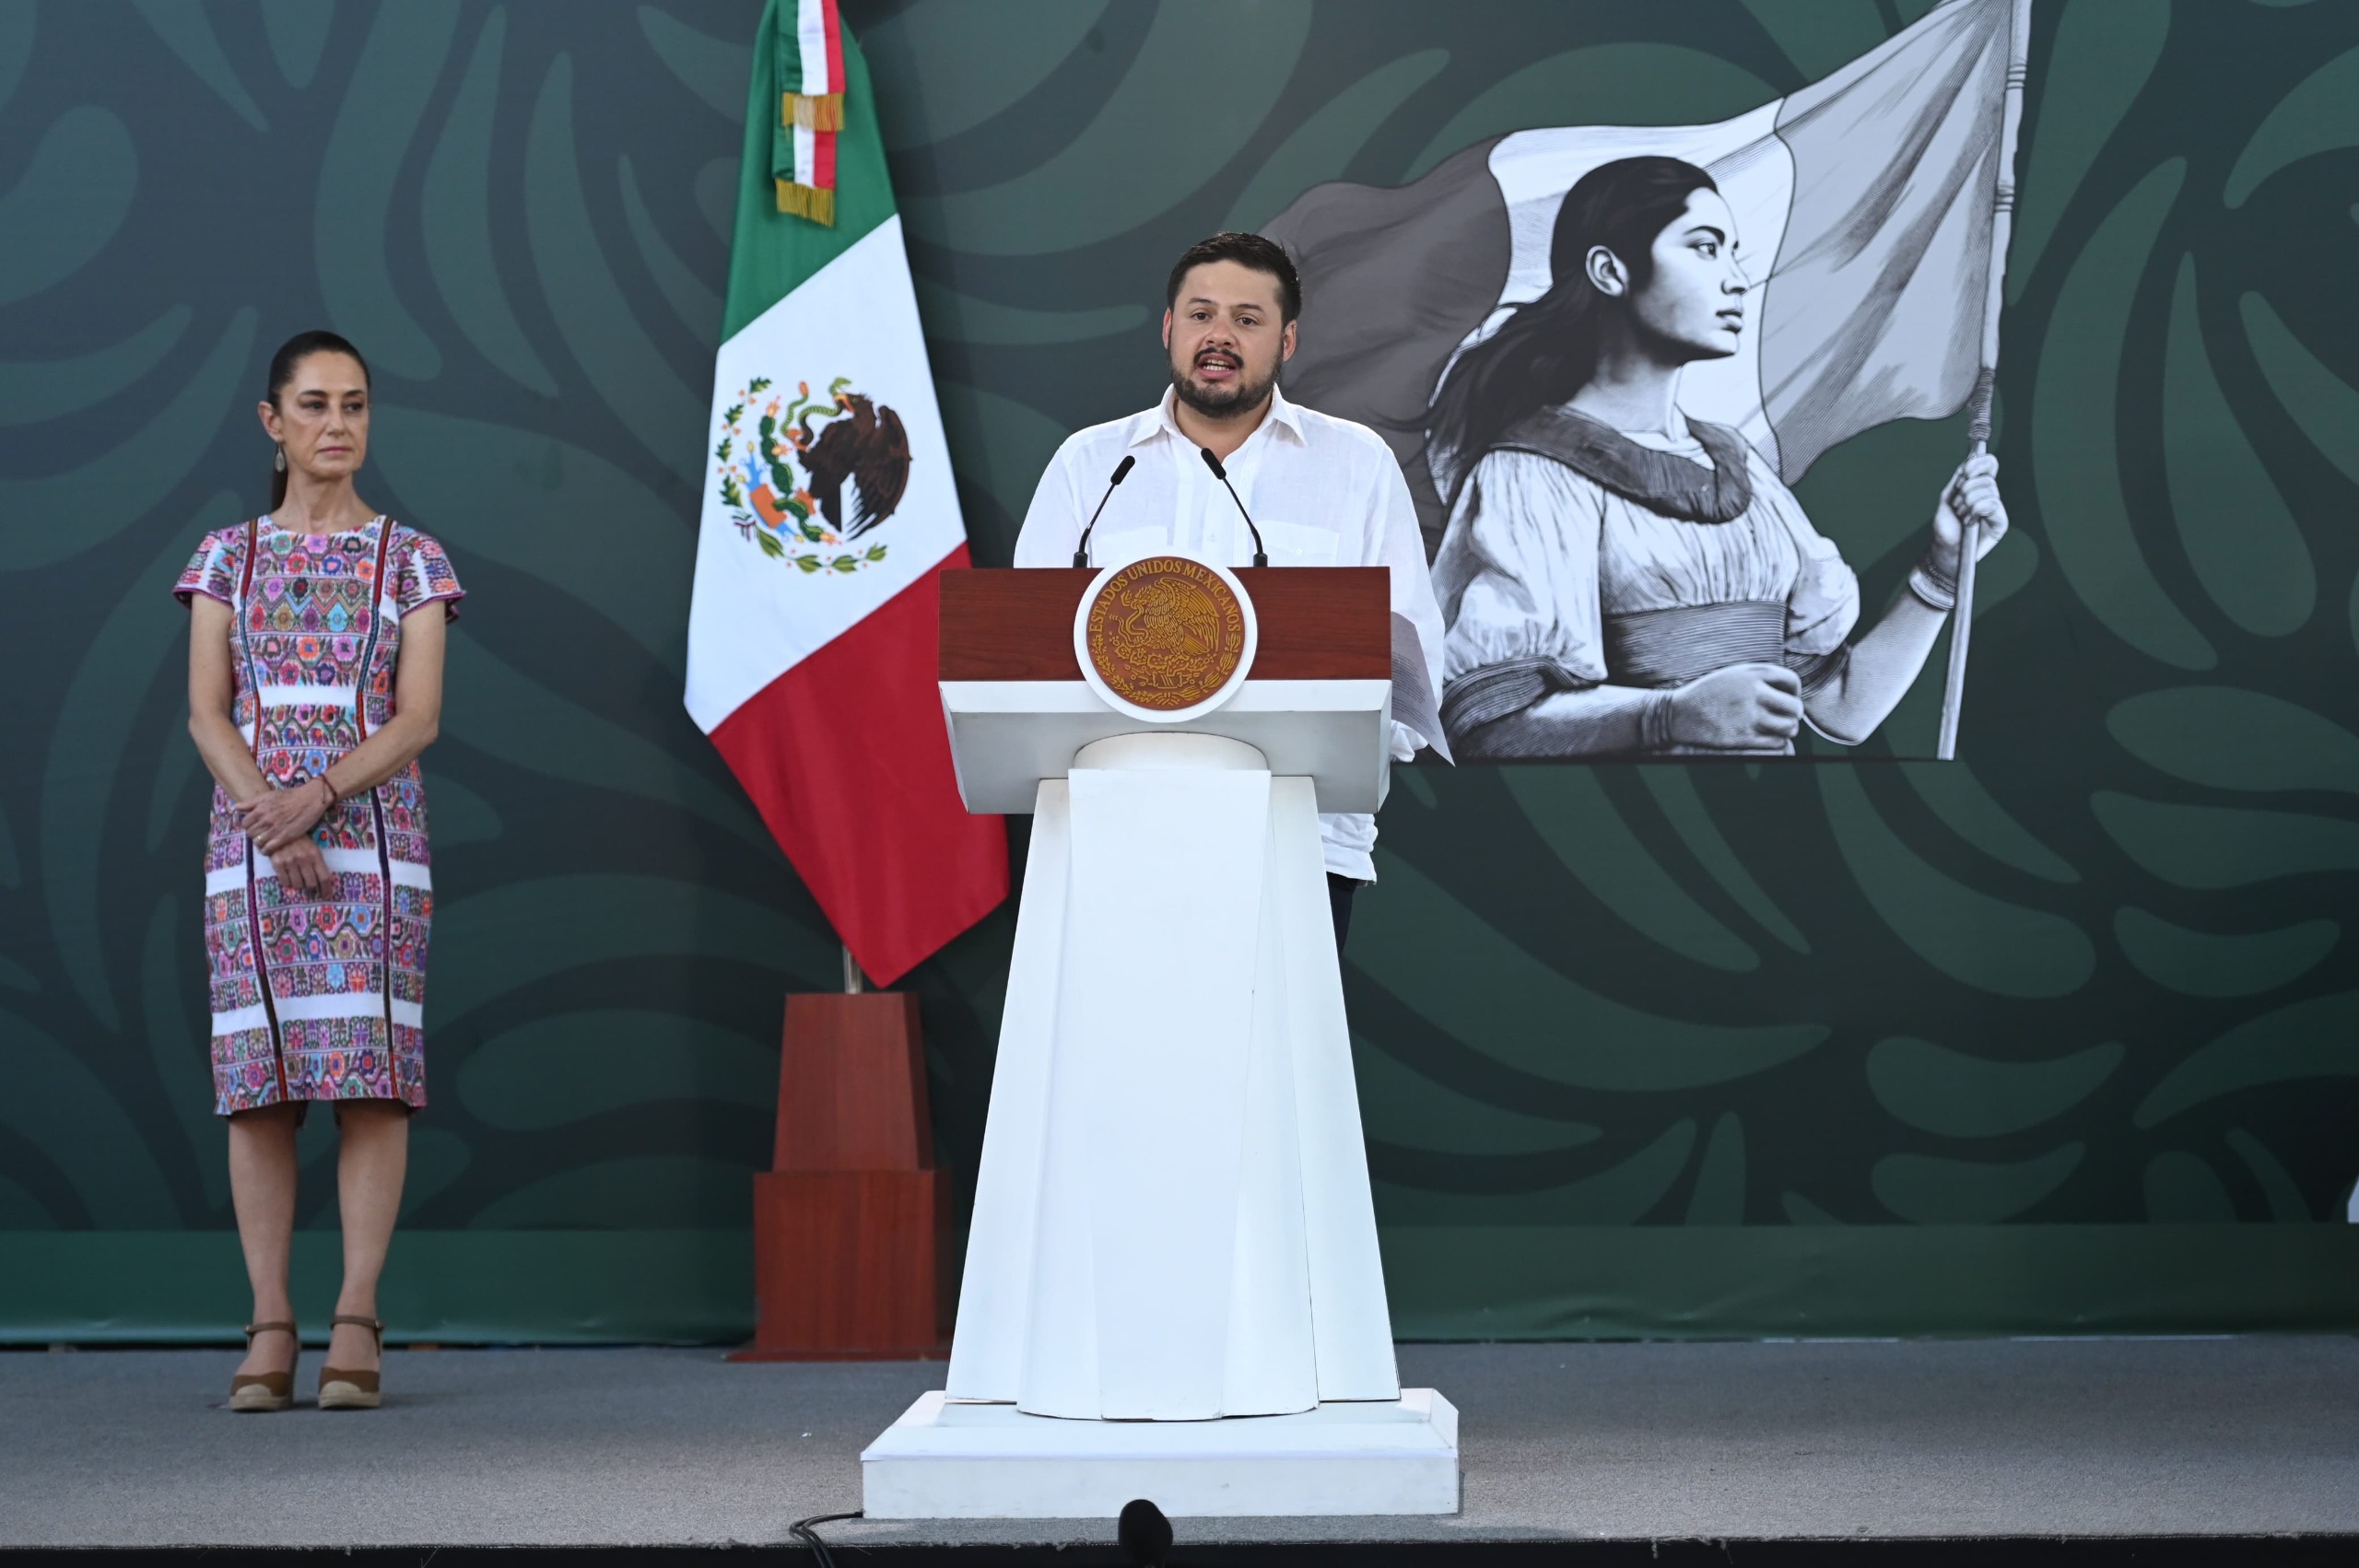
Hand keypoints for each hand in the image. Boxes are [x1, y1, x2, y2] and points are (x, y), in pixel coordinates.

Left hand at [238, 778, 330, 854]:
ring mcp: (274, 829)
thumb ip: (251, 802)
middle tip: (259, 834)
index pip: (244, 823)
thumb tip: (236, 807)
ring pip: (257, 842)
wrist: (310, 800)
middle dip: (253, 834)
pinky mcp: (284, 837)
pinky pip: (268, 848)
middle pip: (250, 833)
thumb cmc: (290, 796)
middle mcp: (265, 820)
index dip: (247, 826)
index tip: (253, 826)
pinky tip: (267, 849)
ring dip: (258, 843)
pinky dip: (265, 850)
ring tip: (263, 842)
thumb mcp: (268, 795)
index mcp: (260, 809)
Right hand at [269, 838, 333, 898]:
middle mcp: (303, 860)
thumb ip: (317, 862)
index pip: (324, 877)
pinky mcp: (277, 864)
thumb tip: (322, 881)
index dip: (326, 889)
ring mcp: (290, 862)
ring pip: (298, 885)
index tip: (326, 896)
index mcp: (315, 855)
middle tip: (309, 885)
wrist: (278, 830)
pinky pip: (284, 882)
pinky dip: (287, 883)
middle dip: (312, 887)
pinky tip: (288, 876)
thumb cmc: (299, 840)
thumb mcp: (312, 848)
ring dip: (299, 885)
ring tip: (298, 878)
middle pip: (311, 884)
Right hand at [1667, 662, 1802, 747]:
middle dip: (1793, 713)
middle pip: (1795, 707)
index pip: (1792, 681)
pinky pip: (1776, 743)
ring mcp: (1749, 716)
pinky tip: (1766, 737)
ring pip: (1789, 727)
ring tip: (1777, 728)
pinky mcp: (1743, 737)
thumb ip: (1761, 677)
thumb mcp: (1734, 674)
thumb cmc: (1709, 693)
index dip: (1794, 691)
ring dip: (1787, 729)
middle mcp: (1754, 693)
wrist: (1679, 713)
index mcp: (1753, 673)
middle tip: (1785, 716)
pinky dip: (1776, 742)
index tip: (1787, 697)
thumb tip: (1790, 690)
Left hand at [1927, 452, 2007, 581]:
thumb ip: (1957, 481)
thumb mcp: (1947, 499)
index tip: (1965, 471)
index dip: (1980, 463)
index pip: (1990, 464)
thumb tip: (1967, 464)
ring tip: (1962, 515)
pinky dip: (1976, 510)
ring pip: (1989, 489)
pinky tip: (1970, 521)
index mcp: (1979, 487)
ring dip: (1968, 503)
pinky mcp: (2001, 521)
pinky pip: (1993, 503)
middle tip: (1958, 506)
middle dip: (1966, 490)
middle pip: (1986, 478)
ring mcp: (1997, 508)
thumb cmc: (1947, 526)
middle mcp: (1990, 495)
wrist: (1946, 549)